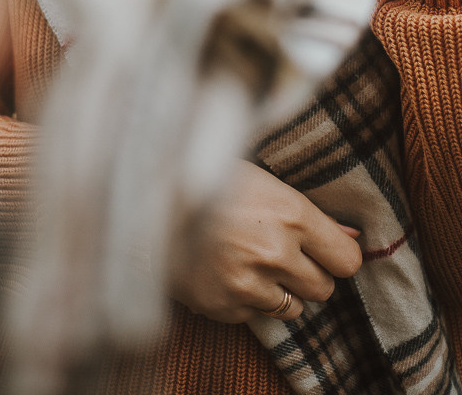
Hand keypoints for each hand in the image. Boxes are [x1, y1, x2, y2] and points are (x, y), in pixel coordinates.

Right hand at [169, 161, 361, 323]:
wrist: (145, 199)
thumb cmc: (206, 179)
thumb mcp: (260, 180)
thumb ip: (308, 213)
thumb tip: (351, 235)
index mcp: (290, 213)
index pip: (347, 259)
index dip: (337, 255)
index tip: (324, 251)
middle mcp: (276, 252)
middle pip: (324, 288)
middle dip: (307, 274)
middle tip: (280, 253)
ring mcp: (249, 283)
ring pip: (293, 308)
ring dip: (278, 290)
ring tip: (249, 260)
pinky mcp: (224, 306)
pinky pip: (254, 315)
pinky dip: (244, 299)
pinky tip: (223, 269)